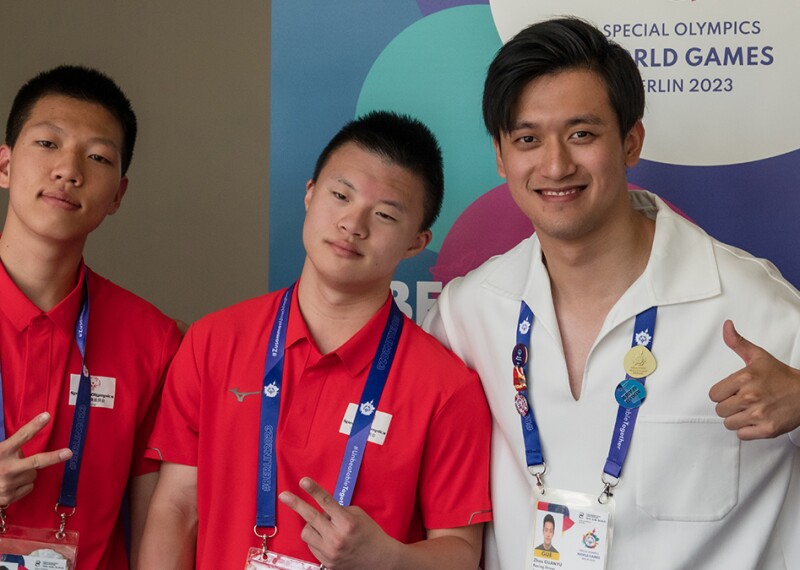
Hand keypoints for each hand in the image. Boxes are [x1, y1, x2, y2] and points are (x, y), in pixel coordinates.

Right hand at [0, 412, 71, 504]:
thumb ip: (9, 448)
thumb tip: (28, 441)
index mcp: (1, 452)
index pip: (21, 436)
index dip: (34, 426)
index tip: (47, 416)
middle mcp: (6, 468)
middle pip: (36, 461)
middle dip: (54, 457)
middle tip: (69, 453)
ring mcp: (8, 484)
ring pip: (33, 474)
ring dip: (28, 472)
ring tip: (12, 473)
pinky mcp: (9, 497)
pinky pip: (29, 487)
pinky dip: (23, 485)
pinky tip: (11, 484)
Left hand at [279, 477, 396, 569]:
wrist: (380, 560)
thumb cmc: (370, 534)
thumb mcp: (358, 515)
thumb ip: (339, 510)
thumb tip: (322, 509)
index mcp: (348, 522)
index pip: (327, 502)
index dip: (314, 490)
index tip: (303, 481)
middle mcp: (337, 537)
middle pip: (311, 517)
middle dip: (296, 504)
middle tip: (284, 495)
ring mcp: (330, 552)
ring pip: (306, 533)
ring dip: (311, 526)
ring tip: (323, 527)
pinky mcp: (327, 562)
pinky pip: (311, 546)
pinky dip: (316, 539)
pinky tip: (327, 539)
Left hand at [709, 320, 799, 439]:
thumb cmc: (781, 376)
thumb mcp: (758, 356)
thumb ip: (738, 343)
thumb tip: (726, 326)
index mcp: (744, 378)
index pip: (714, 394)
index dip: (722, 393)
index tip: (733, 391)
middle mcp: (750, 396)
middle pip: (720, 410)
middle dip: (729, 406)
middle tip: (743, 401)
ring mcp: (759, 414)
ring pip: (729, 423)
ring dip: (737, 419)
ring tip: (750, 410)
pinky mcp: (767, 429)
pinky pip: (742, 435)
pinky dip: (747, 430)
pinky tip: (755, 420)